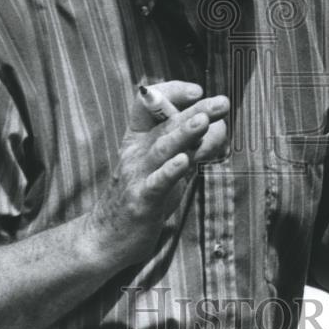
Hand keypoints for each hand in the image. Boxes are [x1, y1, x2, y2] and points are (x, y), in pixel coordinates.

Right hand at [86, 81, 228, 265]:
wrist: (107, 238)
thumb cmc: (143, 197)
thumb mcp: (167, 167)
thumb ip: (191, 147)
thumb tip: (221, 127)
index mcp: (138, 138)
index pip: (149, 105)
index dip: (172, 92)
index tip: (197, 90)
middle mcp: (136, 152)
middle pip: (165, 124)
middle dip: (195, 110)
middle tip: (221, 102)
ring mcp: (136, 175)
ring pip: (162, 149)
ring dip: (184, 133)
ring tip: (203, 120)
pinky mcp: (141, 201)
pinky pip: (157, 183)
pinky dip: (170, 171)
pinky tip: (184, 161)